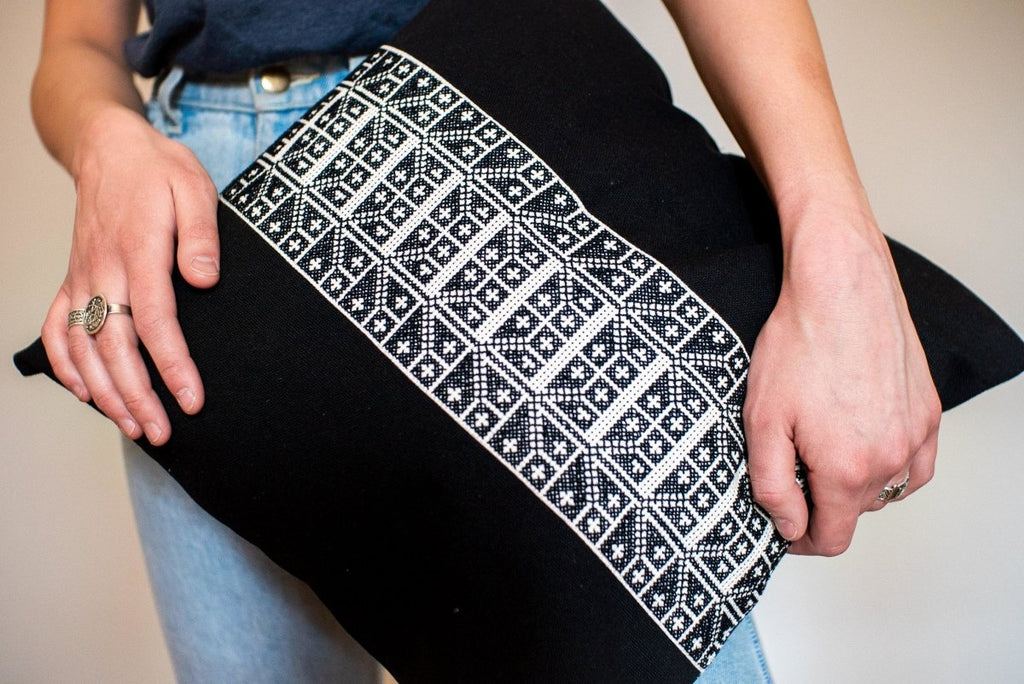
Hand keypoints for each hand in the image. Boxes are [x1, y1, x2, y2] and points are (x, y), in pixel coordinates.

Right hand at [40, 106, 219, 444]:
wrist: (108, 146)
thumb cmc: (157, 169)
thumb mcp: (194, 188)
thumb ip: (201, 236)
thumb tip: (206, 280)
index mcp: (138, 251)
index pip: (155, 322)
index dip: (172, 366)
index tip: (191, 400)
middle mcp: (103, 270)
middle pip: (115, 347)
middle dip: (137, 396)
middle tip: (161, 433)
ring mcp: (82, 276)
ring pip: (83, 347)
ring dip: (104, 392)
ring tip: (132, 427)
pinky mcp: (72, 278)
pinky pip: (56, 327)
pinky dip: (64, 365)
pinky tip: (84, 392)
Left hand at [743, 192, 940, 555]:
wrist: (840, 286)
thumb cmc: (798, 344)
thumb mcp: (761, 420)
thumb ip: (772, 484)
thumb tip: (788, 524)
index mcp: (848, 470)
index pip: (831, 538)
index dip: (800, 539)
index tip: (785, 525)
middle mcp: (892, 459)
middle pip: (856, 514)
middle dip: (822, 505)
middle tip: (793, 470)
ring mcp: (916, 435)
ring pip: (887, 491)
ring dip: (856, 485)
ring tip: (823, 449)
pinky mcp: (929, 412)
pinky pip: (916, 464)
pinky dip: (891, 466)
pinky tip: (864, 444)